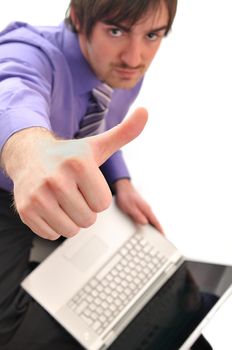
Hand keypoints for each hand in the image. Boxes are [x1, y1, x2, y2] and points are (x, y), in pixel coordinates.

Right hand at [2, 108, 147, 239]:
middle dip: (84, 209)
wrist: (29, 157)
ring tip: (60, 199)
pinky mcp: (26, 211)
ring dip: (70, 219)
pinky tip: (48, 206)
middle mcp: (56, 179)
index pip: (103, 204)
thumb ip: (124, 133)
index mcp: (79, 163)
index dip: (96, 196)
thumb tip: (145, 112)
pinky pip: (52, 234)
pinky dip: (53, 225)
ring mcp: (38, 196)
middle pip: (88, 219)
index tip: (85, 183)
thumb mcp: (97, 146)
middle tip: (71, 191)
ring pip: (71, 230)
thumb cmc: (68, 155)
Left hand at [114, 179, 163, 233]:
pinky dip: (149, 222)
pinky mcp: (141, 207)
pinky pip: (147, 216)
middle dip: (158, 229)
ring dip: (153, 226)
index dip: (160, 230)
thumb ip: (137, 215)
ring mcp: (144, 208)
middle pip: (154, 221)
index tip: (164, 237)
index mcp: (146, 209)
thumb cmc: (125, 196)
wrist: (123, 187)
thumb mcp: (129, 208)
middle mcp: (147, 208)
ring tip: (155, 234)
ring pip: (151, 219)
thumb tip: (145, 223)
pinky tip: (147, 225)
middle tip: (161, 238)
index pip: (155, 222)